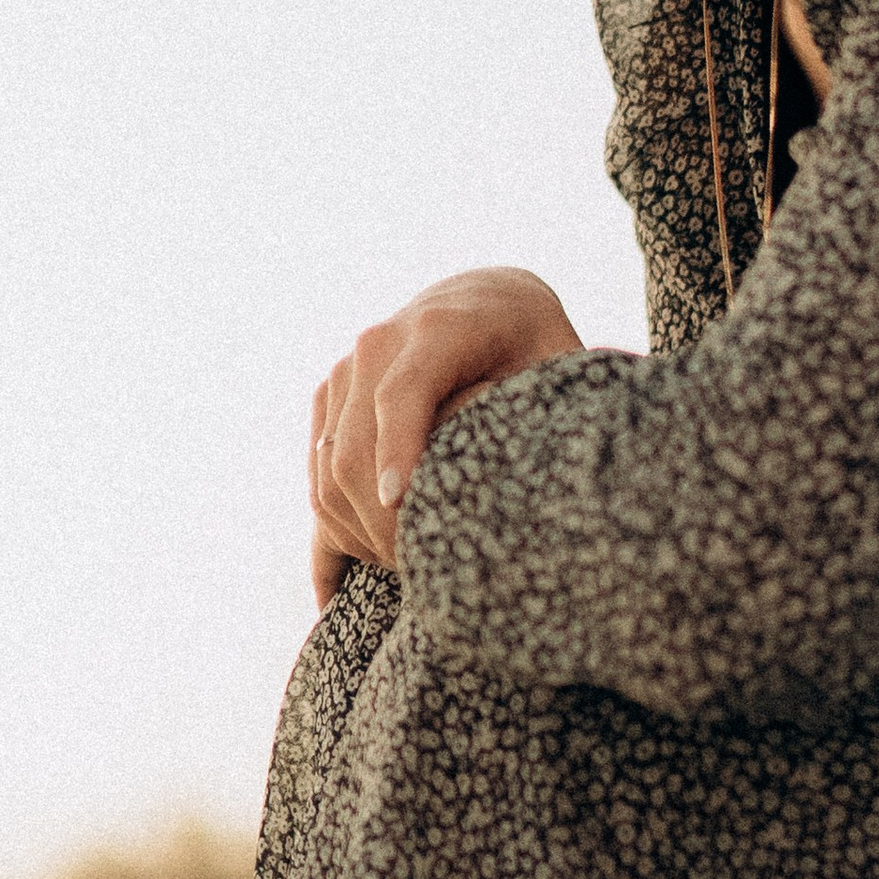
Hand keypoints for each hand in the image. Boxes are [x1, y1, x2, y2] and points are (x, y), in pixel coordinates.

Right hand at [309, 266, 582, 606]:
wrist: (483, 299)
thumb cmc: (532, 340)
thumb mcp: (556, 362)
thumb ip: (555, 409)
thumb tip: (560, 480)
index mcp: (439, 328)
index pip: (404, 393)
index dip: (398, 451)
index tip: (401, 506)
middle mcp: (378, 344)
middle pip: (355, 447)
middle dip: (380, 521)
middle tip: (422, 576)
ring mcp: (345, 373)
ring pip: (329, 470)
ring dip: (357, 533)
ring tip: (406, 574)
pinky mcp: (329, 398)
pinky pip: (318, 472)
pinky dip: (336, 525)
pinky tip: (351, 580)